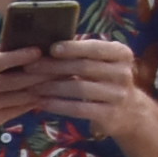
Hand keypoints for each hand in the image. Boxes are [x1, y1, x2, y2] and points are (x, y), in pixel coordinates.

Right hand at [0, 41, 67, 151]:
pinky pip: (19, 109)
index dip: (20, 56)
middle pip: (16, 80)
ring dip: (44, 87)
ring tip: (63, 79)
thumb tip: (23, 43)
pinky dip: (34, 101)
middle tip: (65, 65)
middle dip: (42, 73)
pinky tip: (47, 95)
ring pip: (21, 95)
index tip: (41, 50)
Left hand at [27, 36, 154, 136]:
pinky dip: (58, 105)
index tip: (50, 48)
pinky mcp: (110, 114)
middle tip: (29, 67)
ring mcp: (118, 95)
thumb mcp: (102, 62)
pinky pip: (79, 108)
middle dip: (53, 67)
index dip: (72, 48)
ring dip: (51, 87)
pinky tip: (42, 103)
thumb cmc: (104, 79)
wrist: (129, 112)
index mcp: (121, 54)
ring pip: (79, 88)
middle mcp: (123, 73)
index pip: (95, 48)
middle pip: (83, 67)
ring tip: (31, 86)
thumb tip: (45, 42)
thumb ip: (82, 52)